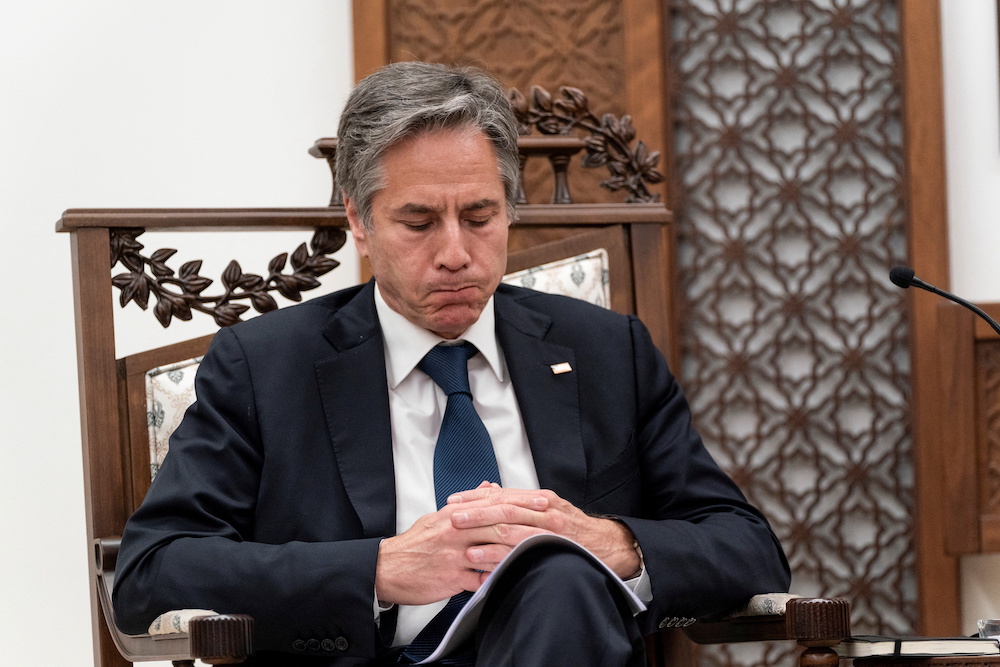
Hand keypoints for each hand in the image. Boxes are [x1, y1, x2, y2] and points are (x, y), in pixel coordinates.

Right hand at [374, 483, 542, 605]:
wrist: (388, 569)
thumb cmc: (415, 545)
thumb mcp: (438, 517)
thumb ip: (467, 502)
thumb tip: (489, 488)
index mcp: (454, 515)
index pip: (494, 504)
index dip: (521, 502)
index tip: (543, 501)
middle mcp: (456, 531)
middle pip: (499, 524)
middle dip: (529, 523)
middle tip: (553, 523)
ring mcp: (454, 555)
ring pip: (494, 550)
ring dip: (520, 551)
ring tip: (544, 551)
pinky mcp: (452, 577)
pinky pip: (481, 578)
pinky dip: (500, 577)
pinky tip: (517, 577)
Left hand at [446, 485, 641, 579]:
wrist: (607, 545)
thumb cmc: (573, 528)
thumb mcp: (547, 507)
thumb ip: (519, 501)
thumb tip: (489, 490)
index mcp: (540, 498)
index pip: (502, 494)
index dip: (476, 497)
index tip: (454, 500)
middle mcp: (544, 509)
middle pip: (504, 508)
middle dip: (475, 512)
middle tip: (452, 516)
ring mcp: (549, 529)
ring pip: (511, 529)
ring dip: (484, 535)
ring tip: (462, 539)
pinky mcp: (552, 548)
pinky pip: (521, 552)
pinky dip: (499, 556)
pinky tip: (482, 559)